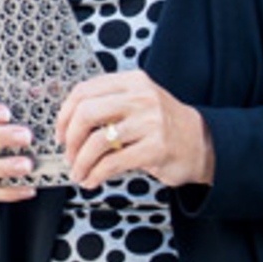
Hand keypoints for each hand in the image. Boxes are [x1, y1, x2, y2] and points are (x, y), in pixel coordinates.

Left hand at [55, 71, 213, 189]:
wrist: (202, 143)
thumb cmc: (164, 125)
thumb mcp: (138, 102)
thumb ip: (108, 104)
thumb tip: (68, 123)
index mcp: (132, 82)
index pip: (84, 90)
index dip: (64, 114)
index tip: (60, 132)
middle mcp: (140, 97)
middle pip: (86, 112)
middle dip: (70, 138)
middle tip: (68, 154)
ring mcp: (149, 122)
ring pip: (97, 140)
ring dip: (81, 162)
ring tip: (79, 172)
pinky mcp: (155, 148)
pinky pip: (113, 162)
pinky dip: (96, 174)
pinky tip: (93, 179)